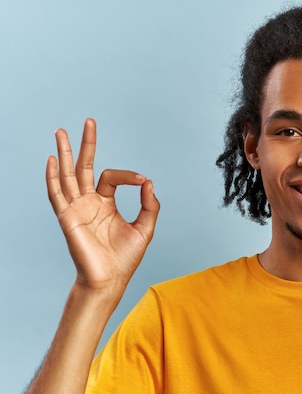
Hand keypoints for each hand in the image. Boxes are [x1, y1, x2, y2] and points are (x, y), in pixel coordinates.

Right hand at [46, 119, 159, 294]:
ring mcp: (76, 208)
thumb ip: (149, 205)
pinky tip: (51, 160)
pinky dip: (52, 177)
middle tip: (88, 121)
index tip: (143, 182)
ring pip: (68, 175)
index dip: (129, 176)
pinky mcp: (67, 218)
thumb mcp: (145, 228)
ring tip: (60, 131)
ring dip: (64, 153)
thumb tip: (149, 182)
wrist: (110, 279)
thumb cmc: (125, 258)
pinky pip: (57, 194)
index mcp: (106, 203)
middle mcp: (89, 202)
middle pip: (84, 167)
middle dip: (86, 144)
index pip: (112, 176)